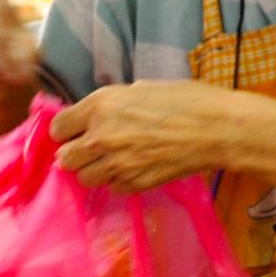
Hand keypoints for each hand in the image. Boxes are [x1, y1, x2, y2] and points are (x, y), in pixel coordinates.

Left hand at [50, 81, 236, 192]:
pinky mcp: (133, 184)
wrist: (217, 129)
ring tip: (111, 160)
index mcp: (100, 105)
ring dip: (93, 170)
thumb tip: (92, 116)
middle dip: (74, 153)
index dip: (66, 130)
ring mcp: (116, 164)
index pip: (58, 127)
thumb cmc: (186, 100)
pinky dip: (117, 181)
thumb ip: (110, 104)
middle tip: (90, 148)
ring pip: (84, 178)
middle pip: (65, 158)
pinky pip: (111, 187)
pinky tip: (132, 168)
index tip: (74, 131)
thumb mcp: (140, 89)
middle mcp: (101, 136)